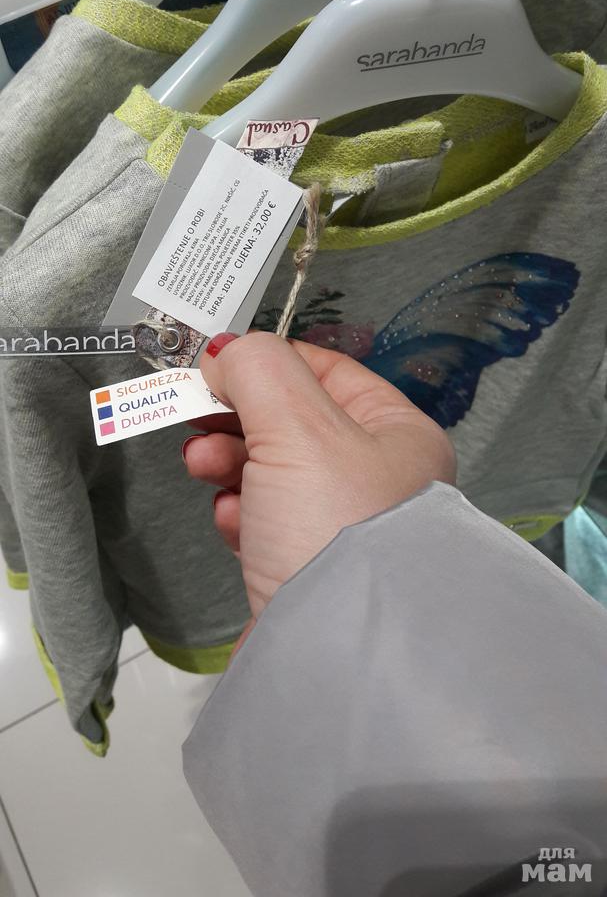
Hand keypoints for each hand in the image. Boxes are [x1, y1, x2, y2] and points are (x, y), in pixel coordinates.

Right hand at [183, 332, 455, 631]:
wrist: (338, 652)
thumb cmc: (335, 524)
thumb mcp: (297, 426)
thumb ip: (259, 371)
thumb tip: (229, 353)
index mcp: (399, 434)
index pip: (328, 371)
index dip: (268, 362)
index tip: (216, 365)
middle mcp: (381, 478)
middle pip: (294, 422)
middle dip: (239, 416)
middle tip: (196, 416)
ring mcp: (346, 528)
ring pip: (274, 472)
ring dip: (231, 462)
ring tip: (203, 466)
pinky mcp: (311, 570)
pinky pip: (268, 523)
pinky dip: (242, 515)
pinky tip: (232, 522)